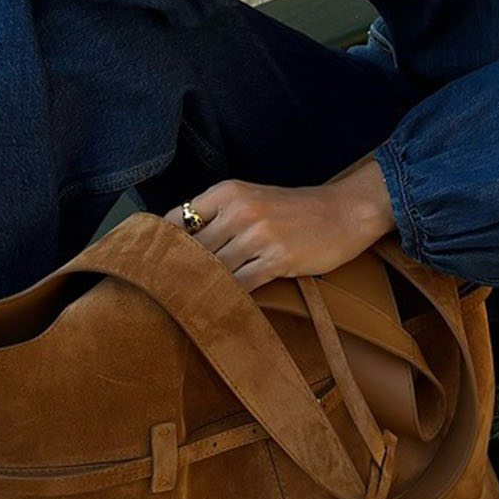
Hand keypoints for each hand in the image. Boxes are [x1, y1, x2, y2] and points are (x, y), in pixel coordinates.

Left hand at [171, 168, 391, 291]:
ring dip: (202, 287)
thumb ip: (217, 216)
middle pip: (192, 249)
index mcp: (227, 192)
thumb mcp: (251, 198)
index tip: (152, 264)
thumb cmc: (295, 209)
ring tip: (188, 302)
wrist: (346, 211)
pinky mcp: (278, 259)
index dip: (162, 245)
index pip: (177, 219)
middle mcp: (239, 210)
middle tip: (164, 292)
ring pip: (214, 269)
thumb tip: (178, 243)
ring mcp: (259, 235)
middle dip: (178, 271)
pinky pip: (241, 285)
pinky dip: (229, 297)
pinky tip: (221, 305)